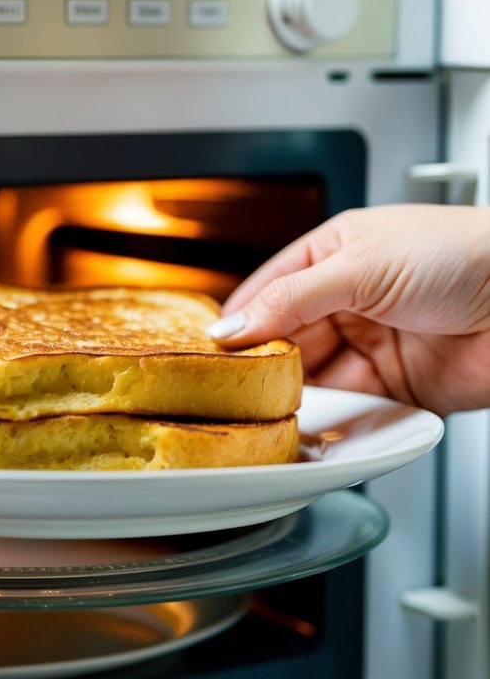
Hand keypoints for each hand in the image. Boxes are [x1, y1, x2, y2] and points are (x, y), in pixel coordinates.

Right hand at [207, 204, 489, 415]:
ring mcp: (373, 343)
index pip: (268, 289)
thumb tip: (235, 323)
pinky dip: (332, 421)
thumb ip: (291, 297)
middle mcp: (348, 299)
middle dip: (264, 365)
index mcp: (334, 253)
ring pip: (314, 379)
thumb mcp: (361, 265)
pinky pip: (351, 409)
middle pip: (285, 340)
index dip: (241, 320)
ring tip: (273, 411)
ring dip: (296, 397)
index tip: (214, 352)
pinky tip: (316, 424)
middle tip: (240, 390)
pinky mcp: (397, 387)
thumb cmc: (464, 253)